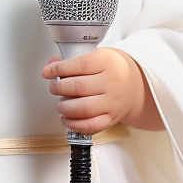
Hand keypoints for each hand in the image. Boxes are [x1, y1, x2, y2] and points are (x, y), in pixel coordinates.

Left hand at [42, 48, 163, 132]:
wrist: (134, 83)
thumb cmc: (111, 69)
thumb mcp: (95, 56)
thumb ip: (71, 60)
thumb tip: (50, 67)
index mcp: (107, 63)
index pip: (80, 65)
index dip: (59, 69)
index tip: (48, 72)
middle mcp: (112, 83)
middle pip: (79, 87)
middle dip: (58, 88)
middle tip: (54, 88)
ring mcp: (112, 102)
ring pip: (83, 109)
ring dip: (64, 108)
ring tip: (61, 104)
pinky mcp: (111, 118)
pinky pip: (90, 126)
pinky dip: (74, 124)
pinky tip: (67, 118)